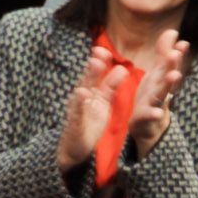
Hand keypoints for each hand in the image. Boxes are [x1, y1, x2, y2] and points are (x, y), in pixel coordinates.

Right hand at [54, 44, 122, 173]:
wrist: (75, 147)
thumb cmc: (89, 122)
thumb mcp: (102, 101)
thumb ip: (110, 85)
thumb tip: (122, 68)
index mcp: (90, 93)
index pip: (95, 75)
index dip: (99, 62)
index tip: (104, 49)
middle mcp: (81, 99)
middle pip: (87, 81)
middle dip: (93, 68)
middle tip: (100, 53)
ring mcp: (77, 111)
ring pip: (81, 94)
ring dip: (86, 80)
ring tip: (93, 67)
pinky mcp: (75, 125)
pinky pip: (77, 114)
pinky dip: (79, 104)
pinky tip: (82, 94)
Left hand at [126, 31, 186, 155]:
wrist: (146, 125)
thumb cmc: (152, 95)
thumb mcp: (157, 73)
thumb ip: (163, 53)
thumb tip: (173, 31)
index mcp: (162, 79)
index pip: (171, 65)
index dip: (177, 54)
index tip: (184, 43)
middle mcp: (161, 90)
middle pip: (168, 76)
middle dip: (172, 65)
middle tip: (175, 53)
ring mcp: (155, 104)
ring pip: (161, 94)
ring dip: (168, 85)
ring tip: (174, 75)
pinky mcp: (145, 118)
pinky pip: (149, 116)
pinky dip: (153, 114)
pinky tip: (157, 113)